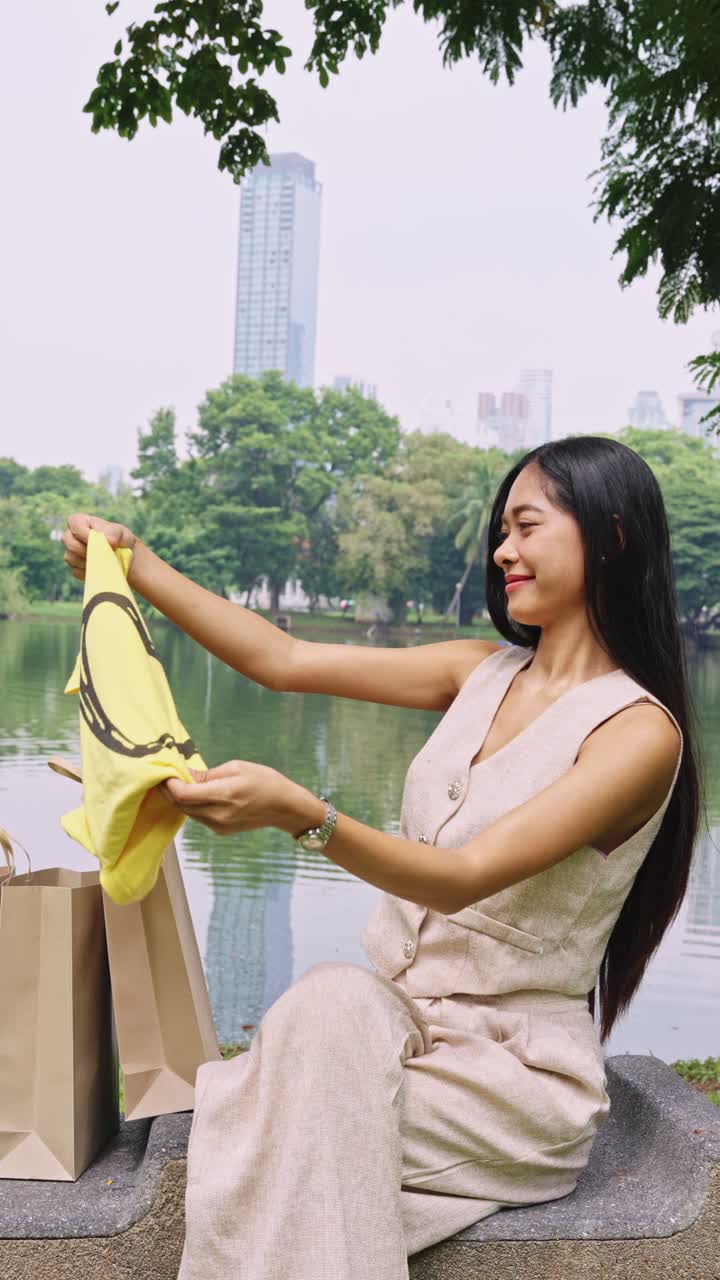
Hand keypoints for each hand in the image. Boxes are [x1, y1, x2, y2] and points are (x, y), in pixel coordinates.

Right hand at [63, 513, 136, 579]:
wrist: (126, 560)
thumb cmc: (121, 541)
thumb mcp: (121, 533)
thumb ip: (114, 533)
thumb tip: (108, 541)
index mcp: (82, 522)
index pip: (73, 522)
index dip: (82, 532)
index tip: (96, 540)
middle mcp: (72, 536)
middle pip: (70, 543)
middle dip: (86, 550)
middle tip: (102, 553)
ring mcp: (71, 553)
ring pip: (71, 558)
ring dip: (89, 561)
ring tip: (104, 560)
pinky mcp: (75, 568)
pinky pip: (76, 571)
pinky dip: (90, 571)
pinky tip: (100, 568)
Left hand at [160, 760, 325, 836]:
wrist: (285, 807)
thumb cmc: (265, 781)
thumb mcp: (236, 767)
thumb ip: (207, 774)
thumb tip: (184, 773)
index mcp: (223, 795)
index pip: (182, 794)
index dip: (169, 784)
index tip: (165, 771)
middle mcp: (218, 814)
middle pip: (180, 805)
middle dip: (169, 790)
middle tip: (165, 775)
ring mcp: (218, 826)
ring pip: (187, 812)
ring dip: (179, 798)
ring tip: (179, 782)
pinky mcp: (220, 831)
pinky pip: (197, 817)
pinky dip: (191, 805)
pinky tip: (195, 794)